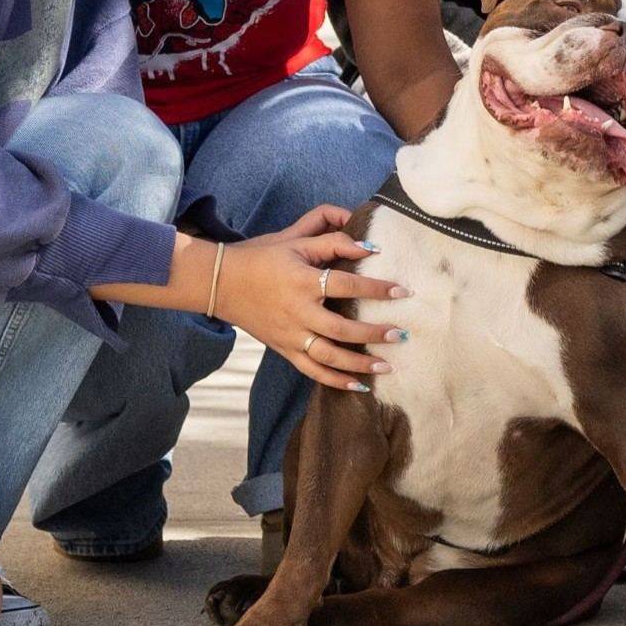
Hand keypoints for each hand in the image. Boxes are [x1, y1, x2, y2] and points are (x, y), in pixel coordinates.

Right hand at [213, 205, 409, 391]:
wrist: (222, 282)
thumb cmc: (262, 257)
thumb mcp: (295, 242)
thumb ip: (332, 241)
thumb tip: (370, 247)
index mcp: (302, 281)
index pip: (347, 285)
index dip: (377, 288)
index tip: (403, 292)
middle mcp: (297, 311)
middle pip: (342, 328)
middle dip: (374, 333)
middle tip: (401, 334)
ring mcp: (290, 335)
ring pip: (329, 356)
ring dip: (359, 363)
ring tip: (387, 366)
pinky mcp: (284, 349)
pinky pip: (312, 371)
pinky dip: (335, 380)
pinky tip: (359, 385)